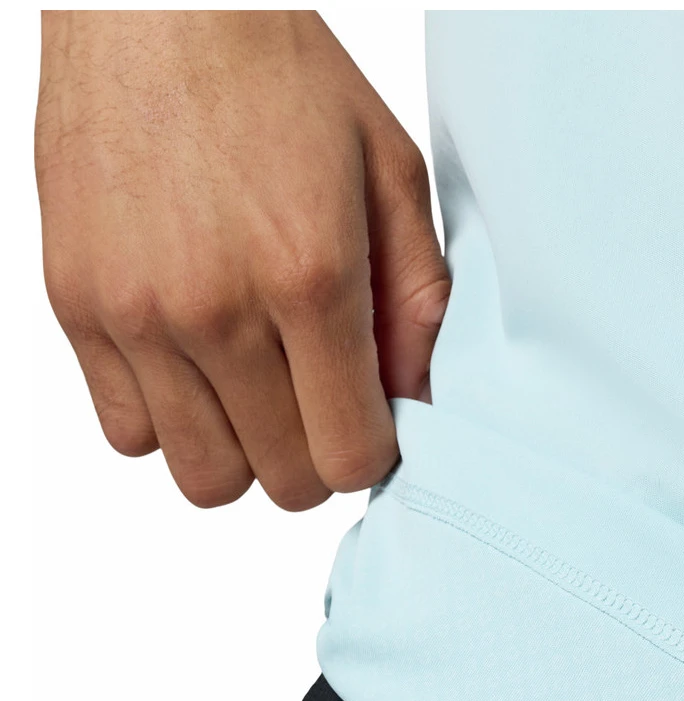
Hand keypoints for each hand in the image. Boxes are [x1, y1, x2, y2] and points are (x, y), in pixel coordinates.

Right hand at [35, 11, 447, 509]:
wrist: (155, 6)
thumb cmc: (281, 80)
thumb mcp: (390, 173)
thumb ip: (417, 302)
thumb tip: (417, 400)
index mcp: (310, 277)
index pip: (349, 456)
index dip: (370, 454)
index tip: (369, 423)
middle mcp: (217, 310)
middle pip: (283, 481)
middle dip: (315, 459)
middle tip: (317, 404)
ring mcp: (138, 315)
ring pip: (204, 476)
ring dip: (244, 452)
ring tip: (255, 390)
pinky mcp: (77, 306)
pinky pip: (129, 434)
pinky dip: (170, 421)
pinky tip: (194, 366)